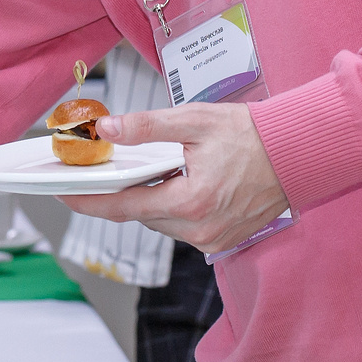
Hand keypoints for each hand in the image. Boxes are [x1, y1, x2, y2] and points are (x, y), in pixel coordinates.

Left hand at [58, 103, 288, 256]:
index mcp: (190, 203)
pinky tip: (182, 182)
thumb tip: (107, 129)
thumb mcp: (194, 121)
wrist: (297, 154)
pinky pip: (183, 227)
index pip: (124, 207)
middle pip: (142, 215)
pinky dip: (175, 206)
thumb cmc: (251, 135)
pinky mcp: (224, 240)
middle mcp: (200, 230)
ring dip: (152, 199)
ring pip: (162, 222)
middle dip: (125, 193)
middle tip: (110, 168)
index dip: (89, 202)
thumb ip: (147, 126)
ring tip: (158, 169)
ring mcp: (213, 239)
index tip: (64, 195)